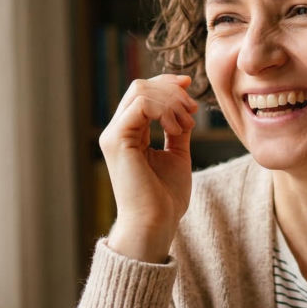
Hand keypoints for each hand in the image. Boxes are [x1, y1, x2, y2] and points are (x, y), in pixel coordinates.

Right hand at [100, 74, 198, 262]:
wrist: (155, 223)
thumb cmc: (165, 197)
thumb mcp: (177, 153)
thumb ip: (178, 128)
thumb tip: (186, 103)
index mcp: (129, 133)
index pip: (143, 93)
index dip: (167, 84)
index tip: (190, 88)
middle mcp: (117, 131)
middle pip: (140, 86)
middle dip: (172, 91)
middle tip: (192, 111)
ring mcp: (114, 135)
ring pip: (140, 91)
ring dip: (171, 102)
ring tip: (186, 126)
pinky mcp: (116, 140)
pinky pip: (140, 105)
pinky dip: (164, 110)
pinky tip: (176, 130)